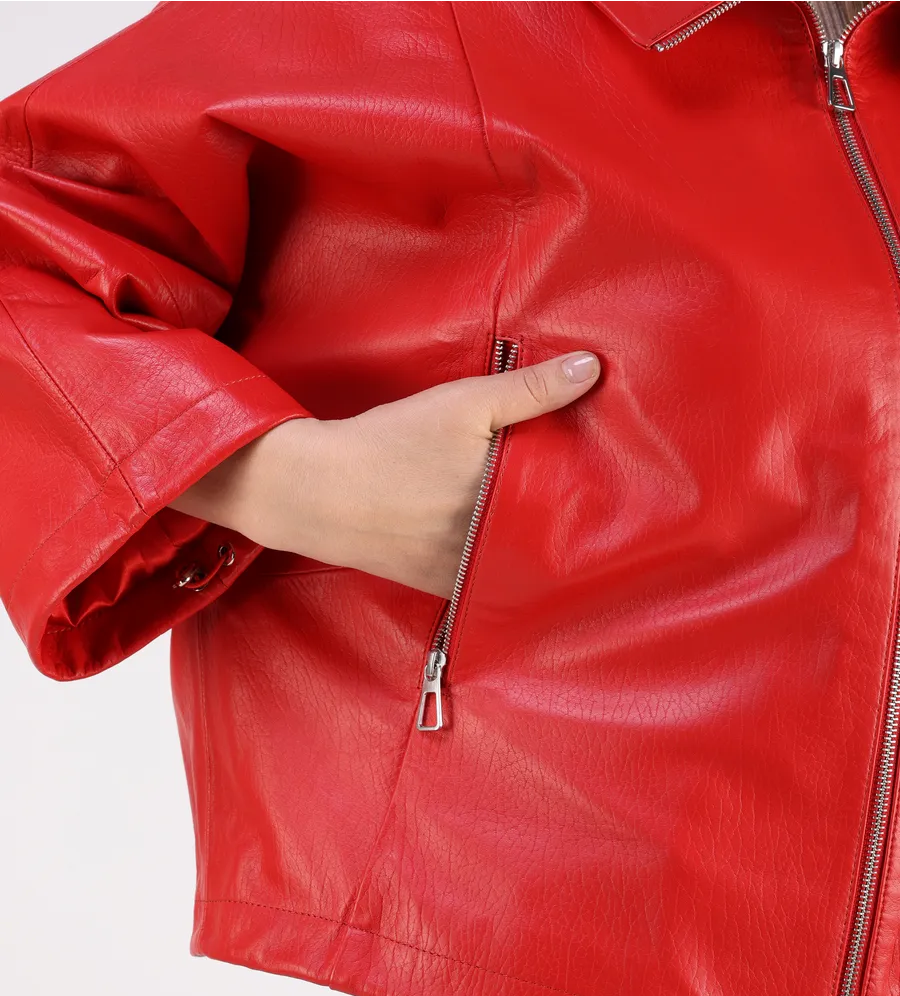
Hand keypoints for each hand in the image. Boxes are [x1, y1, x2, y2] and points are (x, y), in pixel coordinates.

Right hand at [168, 350, 601, 598]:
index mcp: (506, 505)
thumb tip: (592, 369)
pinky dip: (504, 562)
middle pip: (552, 540)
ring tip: (571, 525)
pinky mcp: (441, 583)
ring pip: (522, 562)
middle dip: (576, 524)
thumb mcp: (462, 405)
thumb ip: (529, 390)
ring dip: (542, 546)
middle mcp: (493, 548)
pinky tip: (517, 544)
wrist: (317, 492)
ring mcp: (467, 572)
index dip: (601, 500)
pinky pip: (489, 577)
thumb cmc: (391, 443)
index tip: (631, 488)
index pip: (574, 509)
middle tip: (610, 508)